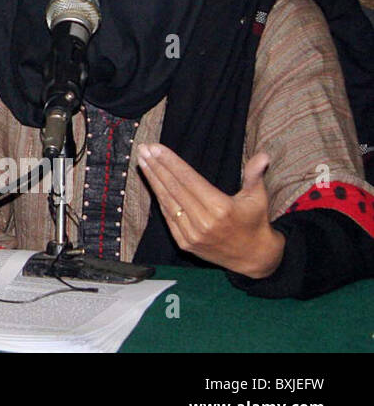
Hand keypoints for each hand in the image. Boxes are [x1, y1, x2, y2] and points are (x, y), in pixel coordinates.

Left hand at [135, 144, 285, 277]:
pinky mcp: (185, 243)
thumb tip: (264, 155)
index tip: (156, 147)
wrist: (253, 258)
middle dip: (156, 166)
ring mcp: (192, 234)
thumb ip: (255, 175)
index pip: (188, 179)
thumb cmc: (255, 222)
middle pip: (174, 188)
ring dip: (152, 180)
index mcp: (220, 208)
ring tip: (142, 161)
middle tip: (144, 149)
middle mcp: (203, 222)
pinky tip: (151, 183)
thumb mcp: (258, 197)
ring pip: (167, 201)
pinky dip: (159, 199)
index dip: (170, 162)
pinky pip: (167, 216)